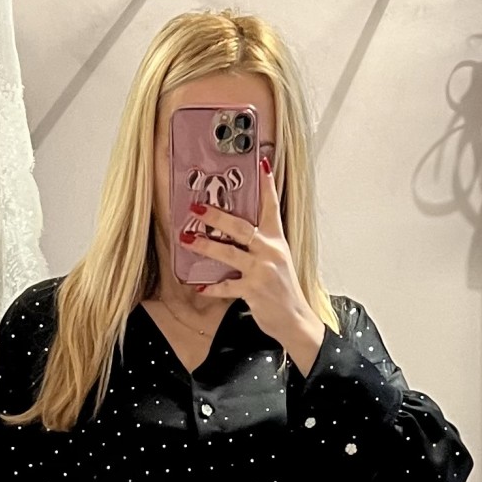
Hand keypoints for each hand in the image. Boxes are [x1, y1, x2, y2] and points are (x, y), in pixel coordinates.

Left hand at [183, 157, 323, 373]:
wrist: (294, 319)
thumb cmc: (283, 289)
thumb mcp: (278, 260)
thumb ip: (261, 244)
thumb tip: (237, 231)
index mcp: (277, 240)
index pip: (272, 207)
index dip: (266, 185)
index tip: (260, 163)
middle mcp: (270, 251)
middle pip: (240, 227)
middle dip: (216, 216)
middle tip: (196, 208)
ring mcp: (261, 270)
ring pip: (228, 253)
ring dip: (205, 246)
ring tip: (187, 239)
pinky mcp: (253, 290)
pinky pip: (227, 286)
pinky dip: (212, 287)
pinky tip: (199, 286)